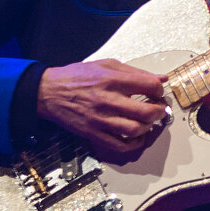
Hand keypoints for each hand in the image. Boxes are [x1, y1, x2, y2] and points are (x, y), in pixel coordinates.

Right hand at [36, 59, 167, 157]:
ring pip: (135, 130)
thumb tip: (162, 78)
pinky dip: (134, 143)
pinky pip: (119, 145)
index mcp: (111, 80)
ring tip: (147, 121)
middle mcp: (107, 100)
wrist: (47, 92)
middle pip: (145, 112)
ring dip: (148, 127)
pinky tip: (137, 136)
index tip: (157, 92)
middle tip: (157, 109)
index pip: (149, 86)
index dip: (159, 90)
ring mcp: (99, 119)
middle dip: (158, 111)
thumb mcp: (106, 65)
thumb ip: (135, 71)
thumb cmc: (77, 76)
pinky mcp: (93, 133)